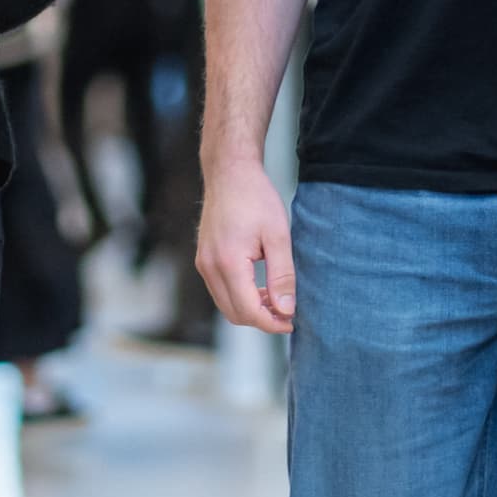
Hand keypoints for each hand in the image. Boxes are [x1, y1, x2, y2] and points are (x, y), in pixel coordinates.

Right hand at [196, 160, 295, 334]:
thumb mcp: (278, 235)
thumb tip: (287, 310)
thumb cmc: (255, 198)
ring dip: (250, 309)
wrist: (230, 172)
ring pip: (226, 305)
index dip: (272, 323)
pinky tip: (259, 286)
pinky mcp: (204, 259)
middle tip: (288, 313)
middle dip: (262, 320)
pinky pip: (220, 291)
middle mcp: (210, 267)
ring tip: (276, 299)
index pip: (249, 311)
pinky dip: (239, 297)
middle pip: (234, 314)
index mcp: (228, 263)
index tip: (292, 322)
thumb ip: (282, 275)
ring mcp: (203, 264)